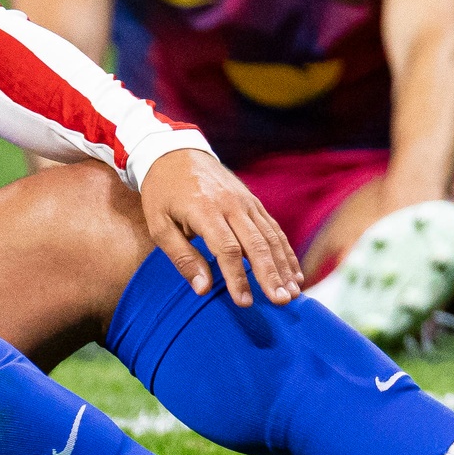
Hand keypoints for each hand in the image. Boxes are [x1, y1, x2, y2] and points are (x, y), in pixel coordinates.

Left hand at [139, 148, 301, 307]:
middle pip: (256, 244)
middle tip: (280, 302)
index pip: (227, 249)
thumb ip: (182, 257)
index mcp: (205, 210)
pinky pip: (273, 228)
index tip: (244, 302)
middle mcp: (231, 204)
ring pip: (270, 237)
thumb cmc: (162, 193)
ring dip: (284, 267)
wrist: (174, 152)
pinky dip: (285, 251)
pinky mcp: (253, 201)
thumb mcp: (159, 225)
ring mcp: (246, 201)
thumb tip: (202, 289)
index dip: (238, 277)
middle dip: (270, 275)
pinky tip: (294, 273)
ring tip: (293, 294)